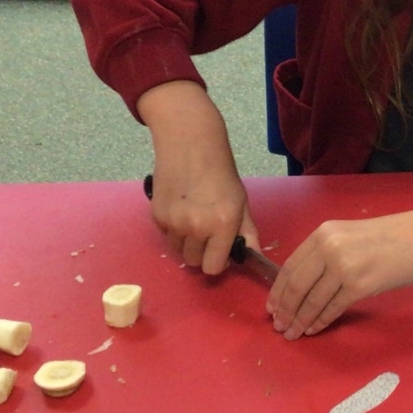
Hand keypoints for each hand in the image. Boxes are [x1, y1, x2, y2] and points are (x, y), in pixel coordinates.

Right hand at [138, 80, 251, 274]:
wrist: (190, 144)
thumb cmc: (221, 172)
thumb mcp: (241, 201)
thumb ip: (247, 231)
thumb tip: (255, 256)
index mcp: (222, 224)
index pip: (213, 267)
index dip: (218, 261)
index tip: (221, 250)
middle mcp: (196, 227)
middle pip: (194, 262)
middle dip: (202, 253)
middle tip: (208, 233)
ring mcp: (173, 223)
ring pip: (178, 251)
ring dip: (187, 242)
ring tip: (194, 218)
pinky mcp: (156, 216)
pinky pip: (166, 236)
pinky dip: (173, 229)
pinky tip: (181, 208)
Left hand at [268, 198, 412, 339]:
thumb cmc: (392, 237)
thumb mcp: (350, 236)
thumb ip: (326, 253)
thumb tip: (303, 283)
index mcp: (324, 233)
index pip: (290, 266)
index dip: (278, 291)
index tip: (272, 306)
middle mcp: (329, 247)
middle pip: (296, 285)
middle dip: (285, 309)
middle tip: (279, 325)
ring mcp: (343, 267)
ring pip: (312, 300)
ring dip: (300, 320)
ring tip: (293, 332)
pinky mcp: (359, 285)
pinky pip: (332, 308)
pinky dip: (320, 321)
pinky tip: (314, 328)